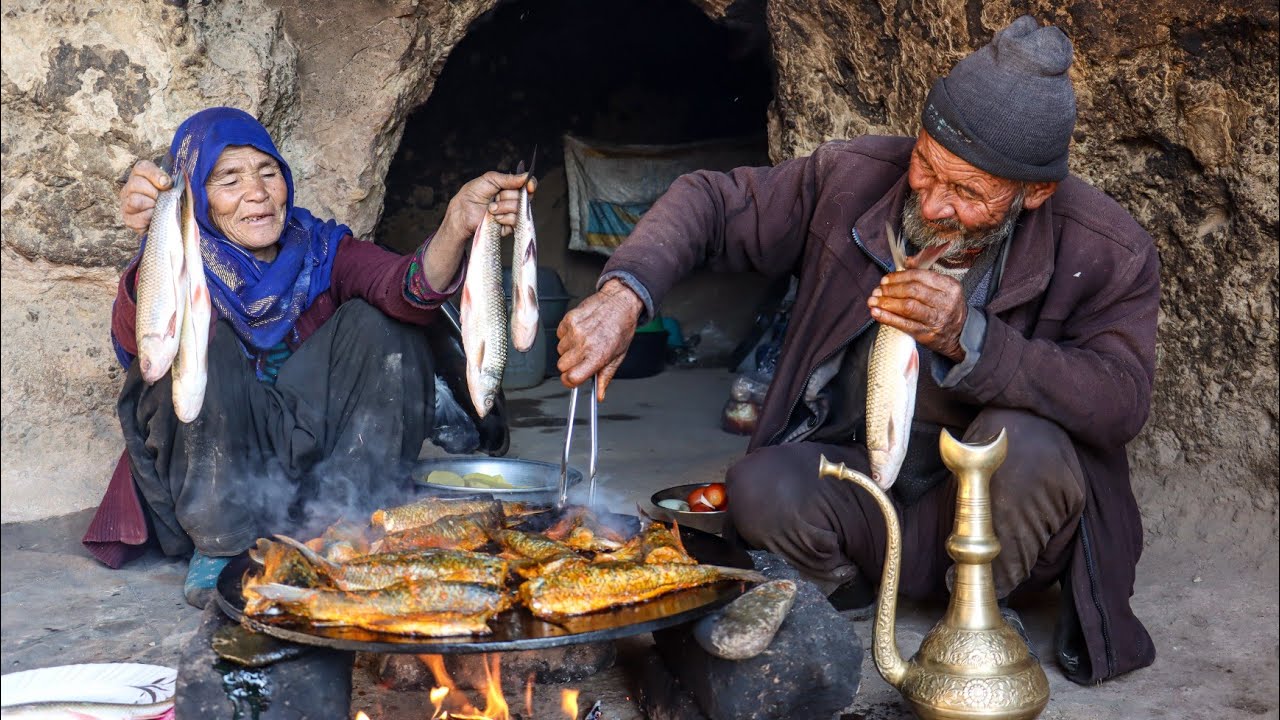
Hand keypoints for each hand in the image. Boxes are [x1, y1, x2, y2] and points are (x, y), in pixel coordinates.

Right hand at [119, 160, 171, 233]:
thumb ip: (174, 183)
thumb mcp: (177, 190)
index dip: (156, 175)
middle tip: (161, 199)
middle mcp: (130, 187)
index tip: (167, 184)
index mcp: (141, 175)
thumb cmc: (173, 202)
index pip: (142, 167)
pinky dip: (148, 219)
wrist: (172, 222)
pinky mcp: (127, 218)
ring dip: (151, 206)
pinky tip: (153, 219)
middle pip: (136, 183)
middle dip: (154, 193)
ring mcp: (126, 203)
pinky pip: (135, 218)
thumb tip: (167, 183)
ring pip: (133, 200)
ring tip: (158, 209)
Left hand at [440, 171, 536, 245]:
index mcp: (510, 187)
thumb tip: (526, 176)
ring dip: (504, 207)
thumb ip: (509, 178)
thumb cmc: (473, 194)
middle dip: (510, 195)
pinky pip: (516, 221)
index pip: (528, 184)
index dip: (530, 184)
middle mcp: (513, 200)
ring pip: (520, 209)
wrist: (463, 213)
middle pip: (525, 196)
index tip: (529, 185)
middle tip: (497, 196)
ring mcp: (512, 213)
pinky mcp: (509, 226)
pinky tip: (495, 217)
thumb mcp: (490, 179)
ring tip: (491, 208)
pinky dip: (505, 218)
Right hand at [556, 279, 644, 400]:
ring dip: (569, 349)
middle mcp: (584, 344)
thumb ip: (605, 377)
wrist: (619, 302)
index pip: (572, 378)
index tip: (573, 379)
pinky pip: (559, 335)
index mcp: (597, 356)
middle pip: (562, 366)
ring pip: (560, 350)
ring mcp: (575, 331)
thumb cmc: (621, 328)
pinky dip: (567, 335)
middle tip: (582, 357)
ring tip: (585, 340)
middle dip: (570, 365)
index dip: (570, 381)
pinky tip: (581, 330)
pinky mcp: (569, 319)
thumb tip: (600, 395)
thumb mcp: (618, 357)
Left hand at [867, 264, 966, 361]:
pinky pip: (904, 325)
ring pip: (908, 307)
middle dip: (891, 289)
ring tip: (873, 300)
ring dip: (887, 303)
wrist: (961, 334)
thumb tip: (906, 261)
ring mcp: (936, 319)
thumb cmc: (947, 307)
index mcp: (949, 286)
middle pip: (912, 291)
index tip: (886, 279)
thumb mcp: (944, 288)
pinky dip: (887, 318)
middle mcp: (945, 302)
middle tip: (878, 290)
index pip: (920, 276)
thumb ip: (925, 274)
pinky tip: (876, 313)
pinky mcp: (927, 334)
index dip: (899, 277)